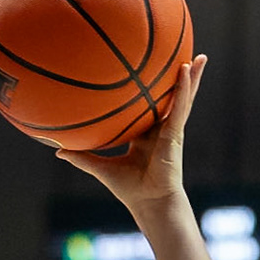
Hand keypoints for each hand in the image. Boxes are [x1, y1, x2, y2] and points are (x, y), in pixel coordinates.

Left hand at [55, 54, 205, 214]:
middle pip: (172, 98)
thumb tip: (58, 151)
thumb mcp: (101, 169)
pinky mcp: (175, 134)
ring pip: (183, 99)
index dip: (152, 91)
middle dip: (180, 79)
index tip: (150, 73)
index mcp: (146, 135)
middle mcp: (161, 130)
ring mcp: (171, 131)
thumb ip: (82, 157)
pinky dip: (184, 89)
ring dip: (192, 77)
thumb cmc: (130, 190)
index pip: (150, 107)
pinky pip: (179, 107)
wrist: (149, 203)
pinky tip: (186, 70)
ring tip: (202, 57)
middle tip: (186, 55)